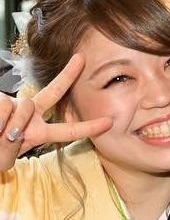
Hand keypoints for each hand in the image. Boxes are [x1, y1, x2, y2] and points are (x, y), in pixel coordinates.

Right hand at [0, 54, 111, 172]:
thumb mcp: (3, 160)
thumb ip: (11, 149)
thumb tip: (12, 127)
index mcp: (37, 132)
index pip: (66, 130)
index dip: (88, 127)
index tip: (109, 122)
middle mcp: (28, 114)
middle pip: (52, 93)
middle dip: (68, 75)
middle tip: (82, 58)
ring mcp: (12, 104)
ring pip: (25, 108)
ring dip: (10, 126)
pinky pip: (4, 107)